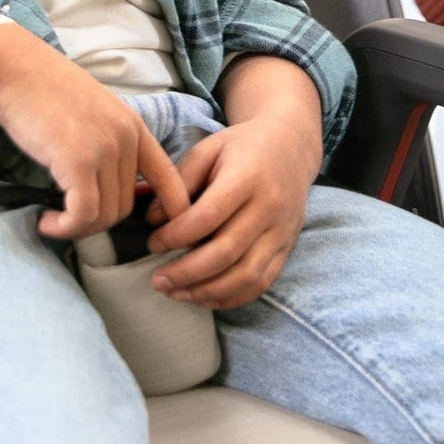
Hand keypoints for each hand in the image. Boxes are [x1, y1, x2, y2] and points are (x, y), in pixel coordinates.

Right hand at [0, 25, 189, 240]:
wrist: (16, 69)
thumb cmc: (45, 91)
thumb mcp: (93, 114)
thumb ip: (108, 143)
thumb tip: (107, 186)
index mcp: (134, 126)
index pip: (168, 176)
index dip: (172, 207)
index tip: (158, 229)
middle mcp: (126, 138)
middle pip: (126, 206)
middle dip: (98, 221)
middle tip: (69, 217)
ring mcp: (104, 149)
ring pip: (106, 215)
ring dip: (78, 228)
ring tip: (54, 219)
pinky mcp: (78, 161)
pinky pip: (83, 214)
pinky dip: (65, 227)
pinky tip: (46, 221)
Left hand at [142, 115, 319, 308]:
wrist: (291, 146)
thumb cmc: (242, 147)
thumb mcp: (209, 149)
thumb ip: (180, 180)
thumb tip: (153, 219)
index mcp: (248, 176)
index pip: (209, 215)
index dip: (177, 235)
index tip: (153, 243)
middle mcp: (270, 206)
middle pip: (226, 251)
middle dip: (187, 272)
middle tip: (158, 280)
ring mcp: (282, 231)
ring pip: (246, 275)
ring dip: (207, 291)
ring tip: (176, 293)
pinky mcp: (287, 248)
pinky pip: (261, 283)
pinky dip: (232, 297)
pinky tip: (204, 297)